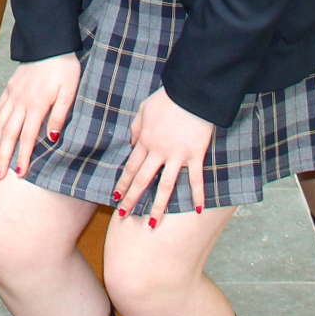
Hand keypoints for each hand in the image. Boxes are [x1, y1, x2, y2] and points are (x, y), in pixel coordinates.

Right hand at [0, 54, 80, 181]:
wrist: (50, 43)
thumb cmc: (64, 68)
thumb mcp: (69, 91)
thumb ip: (59, 114)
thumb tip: (52, 138)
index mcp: (36, 105)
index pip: (27, 137)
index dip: (22, 157)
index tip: (19, 174)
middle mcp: (20, 102)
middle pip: (8, 135)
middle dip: (2, 157)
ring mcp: (13, 95)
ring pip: (0, 124)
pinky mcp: (10, 88)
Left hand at [115, 85, 215, 224]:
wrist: (190, 92)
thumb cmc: (167, 98)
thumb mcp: (143, 109)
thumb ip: (136, 128)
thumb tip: (132, 143)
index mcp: (145, 140)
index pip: (131, 167)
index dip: (123, 183)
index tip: (116, 197)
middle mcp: (158, 152)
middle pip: (142, 180)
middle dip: (132, 199)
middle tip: (125, 214)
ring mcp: (177, 155)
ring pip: (165, 186)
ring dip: (158, 207)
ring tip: (152, 224)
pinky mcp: (195, 155)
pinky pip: (196, 179)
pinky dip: (197, 195)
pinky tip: (198, 210)